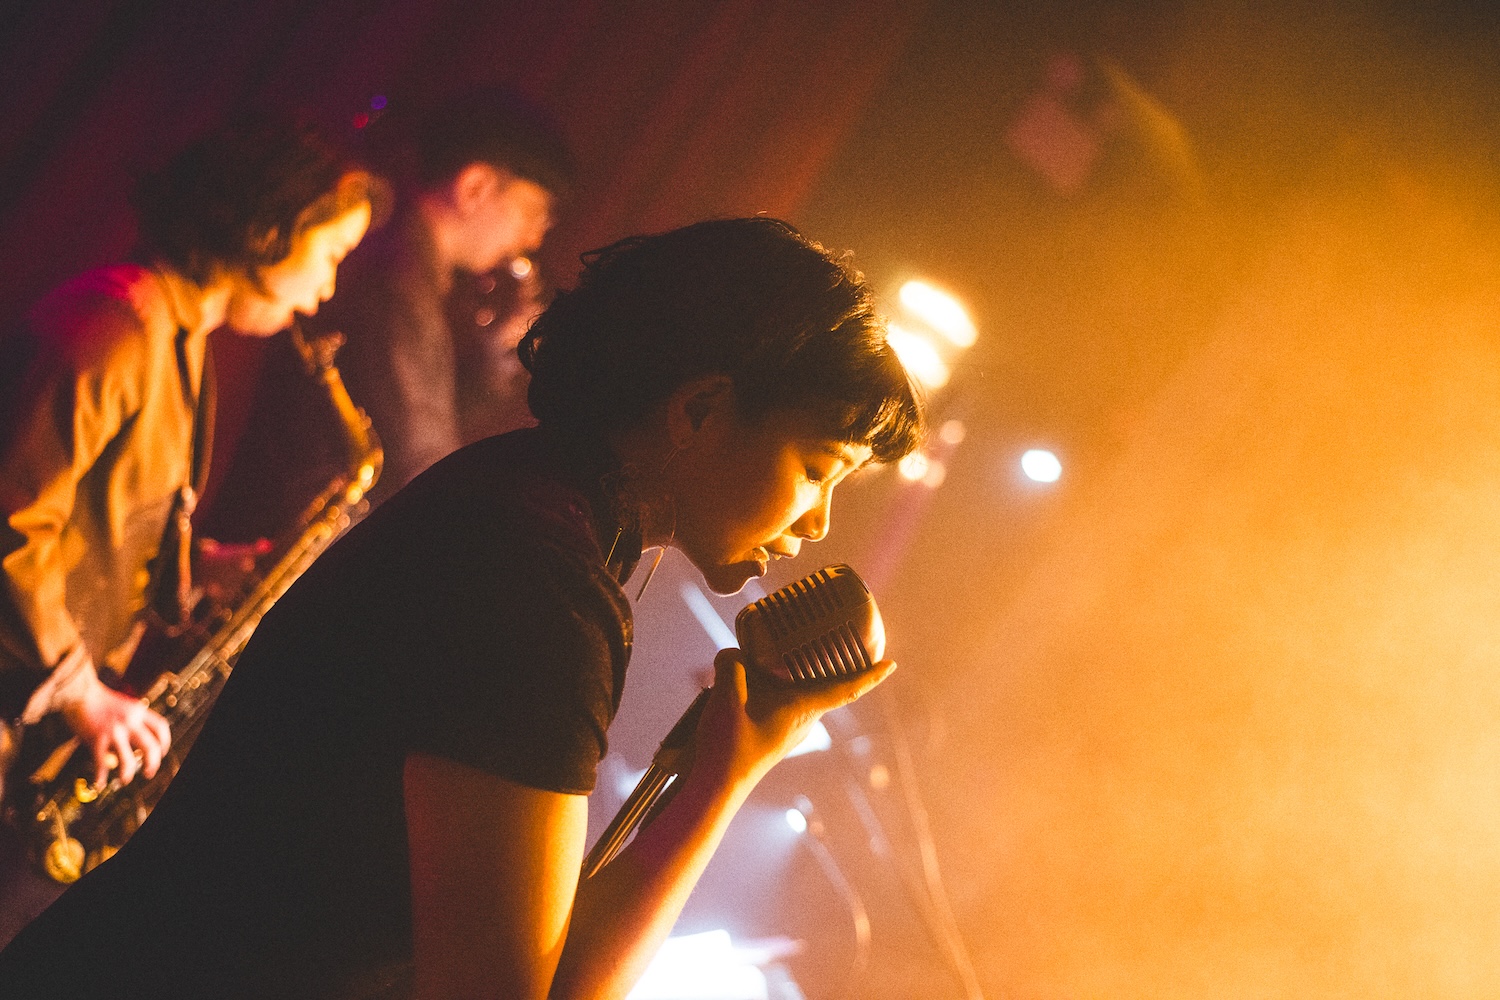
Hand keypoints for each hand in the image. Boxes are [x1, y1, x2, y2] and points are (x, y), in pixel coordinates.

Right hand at [58, 672, 170, 787]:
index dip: (164, 742)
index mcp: (138, 711)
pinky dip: (101, 776)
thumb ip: (130, 719)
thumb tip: (133, 740)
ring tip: (125, 779)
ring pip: (128, 759)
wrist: (78, 690)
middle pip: (151, 747)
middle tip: (149, 772)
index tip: (161, 752)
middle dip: (153, 763)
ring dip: (128, 773)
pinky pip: (101, 763)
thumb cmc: (97, 697)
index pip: (161, 728)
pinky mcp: (97, 738)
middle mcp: (130, 721)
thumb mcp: (122, 704)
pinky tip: (99, 783)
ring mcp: (115, 731)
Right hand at [692, 648, 895, 788]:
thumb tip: (733, 655)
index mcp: (803, 709)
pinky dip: (763, 686)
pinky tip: (739, 680)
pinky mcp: (769, 732)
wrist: (712, 787)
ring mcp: (787, 728)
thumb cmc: (728, 747)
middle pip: (818, 681)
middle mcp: (802, 719)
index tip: (892, 664)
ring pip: (791, 689)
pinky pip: (773, 700)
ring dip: (779, 672)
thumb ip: (732, 665)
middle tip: (821, 632)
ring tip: (760, 652)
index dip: (870, 676)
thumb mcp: (726, 697)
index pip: (846, 689)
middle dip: (818, 658)